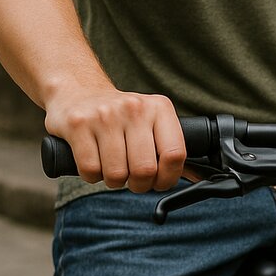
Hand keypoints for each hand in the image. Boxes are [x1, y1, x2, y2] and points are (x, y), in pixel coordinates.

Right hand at [45, 88, 185, 191]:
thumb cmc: (120, 117)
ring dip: (114, 181)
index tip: (159, 181)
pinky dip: (92, 176)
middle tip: (132, 179)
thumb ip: (170, 148)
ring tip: (111, 166)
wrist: (76, 90)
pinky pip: (91, 170)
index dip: (168, 178)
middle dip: (139, 184)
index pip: (175, 154)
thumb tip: (198, 178)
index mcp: (159, 108)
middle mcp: (134, 108)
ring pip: (116, 174)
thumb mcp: (150, 122)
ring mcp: (104, 115)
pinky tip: (94, 161)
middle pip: (145, 170)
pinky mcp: (78, 124)